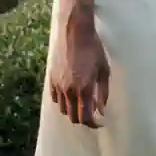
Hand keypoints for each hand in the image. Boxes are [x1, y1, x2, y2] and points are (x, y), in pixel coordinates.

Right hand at [49, 7, 109, 126]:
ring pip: (63, 110)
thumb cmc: (94, 49)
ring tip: (81, 103)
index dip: (93, 124)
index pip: (86, 117)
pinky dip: (63, 101)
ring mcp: (59, 85)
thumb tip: (101, 110)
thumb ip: (103, 93)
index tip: (99, 122)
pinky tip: (71, 94)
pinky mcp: (51, 79)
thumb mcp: (104, 70)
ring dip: (73, 110)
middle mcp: (70, 90)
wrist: (76, 31)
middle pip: (73, 117)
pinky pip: (55, 98)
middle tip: (91, 114)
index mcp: (85, 88)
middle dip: (83, 119)